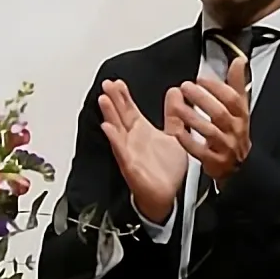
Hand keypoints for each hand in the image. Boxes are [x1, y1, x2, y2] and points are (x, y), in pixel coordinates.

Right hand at [99, 77, 188, 224]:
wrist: (167, 196)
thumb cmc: (166, 171)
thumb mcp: (174, 136)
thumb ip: (174, 115)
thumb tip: (175, 93)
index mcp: (142, 132)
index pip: (130, 109)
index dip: (123, 95)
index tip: (117, 82)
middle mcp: (133, 140)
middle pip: (120, 115)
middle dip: (113, 99)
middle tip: (107, 84)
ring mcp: (129, 152)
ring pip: (117, 130)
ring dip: (109, 115)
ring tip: (104, 100)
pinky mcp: (131, 166)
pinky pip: (121, 151)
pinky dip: (115, 140)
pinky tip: (108, 129)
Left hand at [165, 53, 250, 181]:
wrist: (239, 167)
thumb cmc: (235, 134)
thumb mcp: (240, 108)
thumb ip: (238, 84)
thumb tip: (239, 61)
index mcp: (241, 116)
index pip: (233, 99)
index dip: (217, 87)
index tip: (201, 78)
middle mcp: (235, 131)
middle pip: (220, 113)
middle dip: (202, 98)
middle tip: (185, 87)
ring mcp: (225, 147)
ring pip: (209, 131)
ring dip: (192, 117)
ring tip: (177, 105)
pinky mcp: (215, 162)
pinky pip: (200, 151)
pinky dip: (188, 141)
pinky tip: (177, 132)